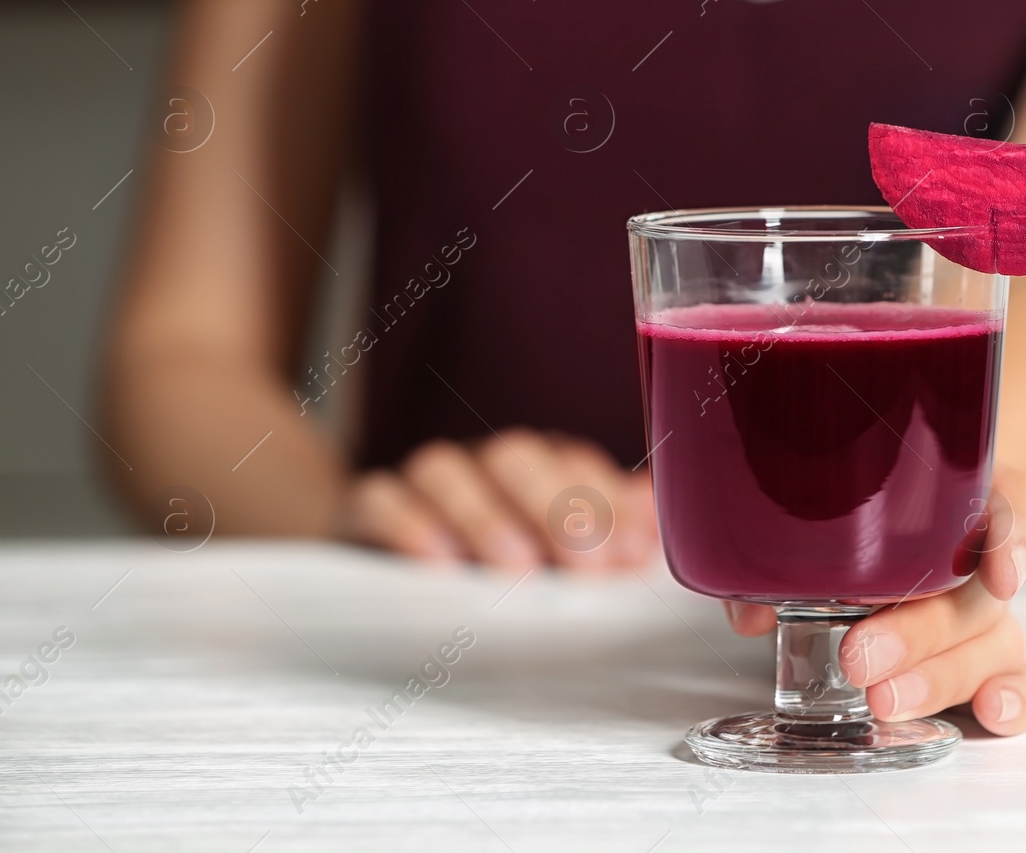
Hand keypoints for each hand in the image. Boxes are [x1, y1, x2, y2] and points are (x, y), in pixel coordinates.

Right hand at [340, 428, 657, 572]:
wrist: (384, 562)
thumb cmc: (493, 564)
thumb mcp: (558, 556)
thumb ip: (611, 531)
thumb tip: (660, 512)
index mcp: (538, 470)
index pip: (577, 465)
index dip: (608, 503)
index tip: (631, 553)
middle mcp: (482, 465)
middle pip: (518, 458)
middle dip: (558, 508)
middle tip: (586, 563)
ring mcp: (421, 483)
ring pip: (447, 471)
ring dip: (487, 516)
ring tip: (517, 567)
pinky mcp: (365, 508)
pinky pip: (381, 501)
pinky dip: (409, 526)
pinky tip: (438, 562)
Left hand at [724, 464, 1025, 733]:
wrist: (901, 527)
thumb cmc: (861, 516)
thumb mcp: (823, 516)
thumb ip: (785, 554)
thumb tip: (750, 610)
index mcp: (958, 497)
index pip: (1010, 503)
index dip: (1011, 538)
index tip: (1000, 576)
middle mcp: (980, 556)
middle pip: (974, 593)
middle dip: (919, 632)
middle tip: (859, 656)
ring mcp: (989, 611)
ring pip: (993, 643)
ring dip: (940, 677)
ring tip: (885, 701)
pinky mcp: (990, 659)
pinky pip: (1022, 678)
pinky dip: (1017, 698)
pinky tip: (991, 715)